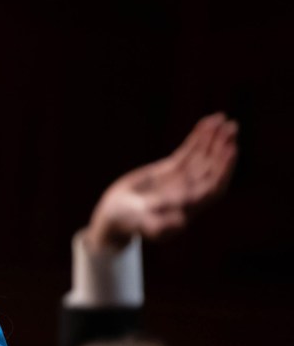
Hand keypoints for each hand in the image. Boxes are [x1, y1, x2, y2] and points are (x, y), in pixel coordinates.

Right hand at [86, 112, 237, 253]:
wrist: (114, 215)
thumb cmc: (126, 223)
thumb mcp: (139, 224)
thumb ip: (158, 226)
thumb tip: (180, 222)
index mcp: (188, 206)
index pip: (212, 185)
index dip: (223, 168)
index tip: (231, 149)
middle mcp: (190, 191)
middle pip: (212, 167)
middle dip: (222, 147)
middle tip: (231, 126)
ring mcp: (182, 179)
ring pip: (203, 156)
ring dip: (214, 138)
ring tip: (222, 118)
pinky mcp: (171, 169)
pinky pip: (189, 151)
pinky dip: (198, 137)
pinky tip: (207, 123)